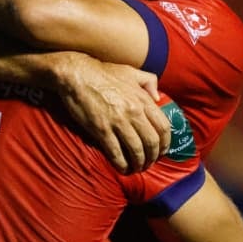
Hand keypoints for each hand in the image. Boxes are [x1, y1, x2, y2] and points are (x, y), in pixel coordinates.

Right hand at [52, 53, 168, 173]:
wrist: (77, 74)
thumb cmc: (103, 73)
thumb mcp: (131, 72)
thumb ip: (149, 81)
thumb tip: (158, 97)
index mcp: (143, 99)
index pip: (163, 127)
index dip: (165, 144)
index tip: (161, 152)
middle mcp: (134, 112)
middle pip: (152, 143)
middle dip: (153, 157)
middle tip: (148, 164)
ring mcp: (118, 122)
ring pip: (136, 151)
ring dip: (138, 164)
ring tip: (136, 169)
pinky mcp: (101, 130)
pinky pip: (116, 154)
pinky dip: (121, 165)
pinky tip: (122, 169)